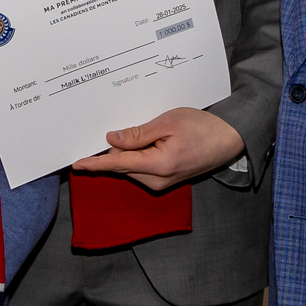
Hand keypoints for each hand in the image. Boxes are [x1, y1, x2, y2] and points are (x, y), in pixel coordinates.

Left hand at [71, 107, 244, 190]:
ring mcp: (162, 184)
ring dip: (127, 154)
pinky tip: (143, 143)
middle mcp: (158, 180)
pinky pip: (141, 170)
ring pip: (130, 169)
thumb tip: (111, 139)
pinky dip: (136, 158)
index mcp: (159, 165)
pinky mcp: (165, 181)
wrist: (229, 140)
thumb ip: (138, 134)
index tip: (77, 164)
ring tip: (142, 134)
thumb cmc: (202, 127)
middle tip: (114, 132)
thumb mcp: (168, 122)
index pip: (118, 164)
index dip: (96, 163)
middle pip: (122, 167)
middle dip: (113, 152)